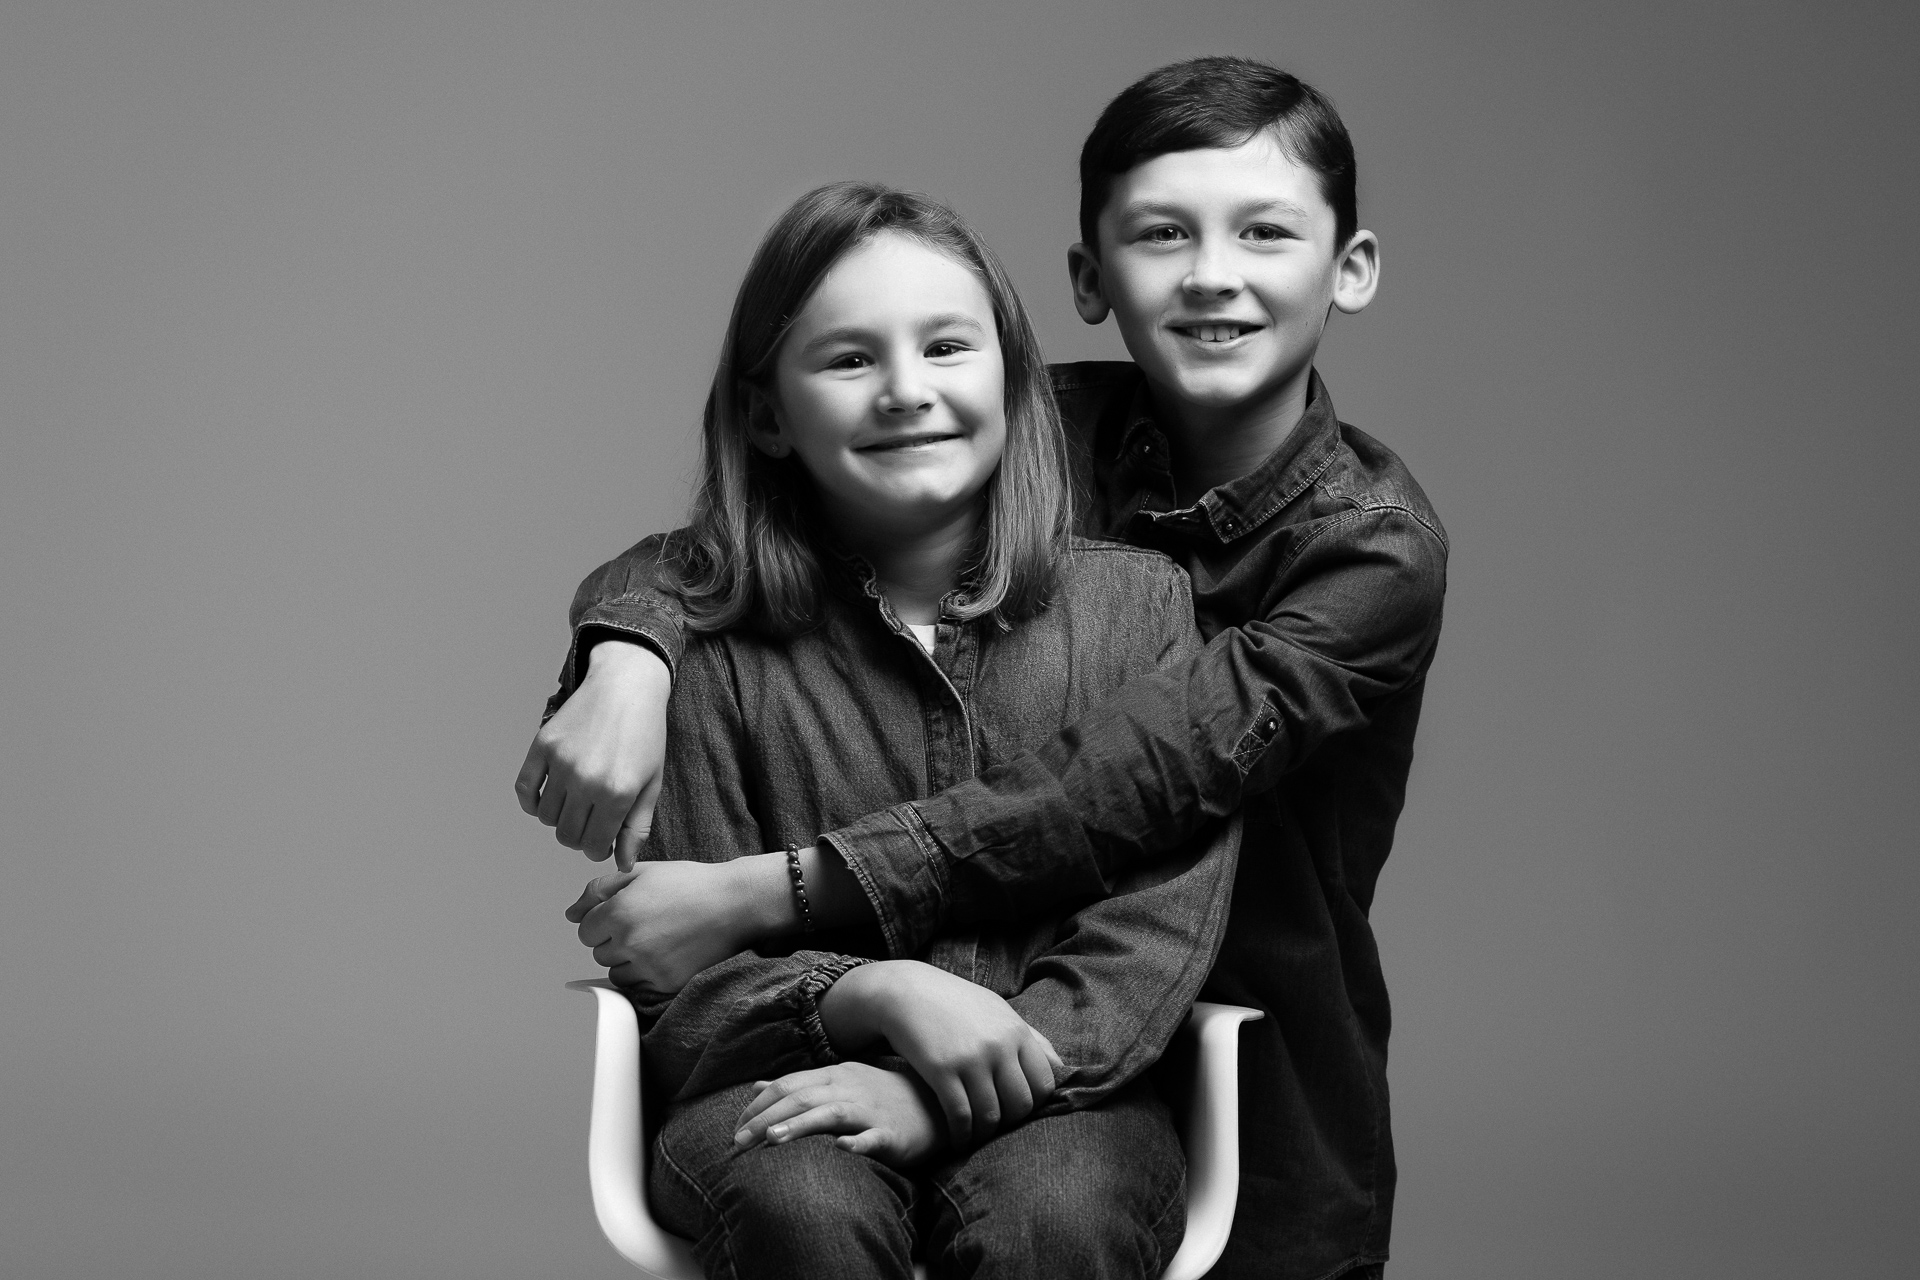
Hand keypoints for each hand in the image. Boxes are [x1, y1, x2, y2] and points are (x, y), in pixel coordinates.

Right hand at [515, 639, 669, 869]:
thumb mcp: (651, 783)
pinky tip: (548, 798)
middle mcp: (586, 781)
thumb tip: (622, 865)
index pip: (593, 846)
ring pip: (546, 817)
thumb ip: (636, 828)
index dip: (598, 850)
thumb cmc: (645, 736)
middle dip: (579, 838)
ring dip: (559, 819)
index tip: (603, 840)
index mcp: (618, 793)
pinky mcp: (542, 745)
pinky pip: (524, 790)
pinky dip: (531, 802)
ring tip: (575, 806)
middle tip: (591, 822)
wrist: (626, 686)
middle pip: (567, 835)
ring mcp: (561, 762)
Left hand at [568, 859, 767, 994]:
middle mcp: (630, 941)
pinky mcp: (666, 983)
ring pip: (616, 973)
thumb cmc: (693, 885)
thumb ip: (600, 888)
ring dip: (628, 960)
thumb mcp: (643, 872)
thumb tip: (572, 913)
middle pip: (599, 953)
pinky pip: (638, 987)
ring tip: (655, 939)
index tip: (623, 914)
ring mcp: (648, 966)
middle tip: (645, 924)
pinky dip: (646, 974)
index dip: (602, 921)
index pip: (585, 931)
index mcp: (620, 911)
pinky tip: (665, 954)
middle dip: (614, 940)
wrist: (735, 905)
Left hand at [732, 1063, 942, 1167]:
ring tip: (772, 1138)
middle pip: (801, 1098)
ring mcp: (871, 1109)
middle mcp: (849, 1088)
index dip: (757, 1106)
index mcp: (833, 1076)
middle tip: (738, 1142)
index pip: (788, 1086)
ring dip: (801, 1125)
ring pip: (831, 1113)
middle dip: (765, 1118)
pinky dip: (858, 1142)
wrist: (936, 1104)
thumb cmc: (881, 1096)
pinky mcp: (893, 1133)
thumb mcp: (838, 1083)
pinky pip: (874, 1136)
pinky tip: (842, 1149)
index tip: (734, 1130)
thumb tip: (758, 1086)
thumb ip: (798, 1086)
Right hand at [820, 961, 1066, 1149]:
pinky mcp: (942, 1071)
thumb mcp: (997, 1012)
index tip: (1016, 1110)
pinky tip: (957, 1140)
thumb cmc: (955, 1004)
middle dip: (1009, 1123)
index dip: (1034, 1104)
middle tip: (995, 1127)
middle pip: (1020, 1105)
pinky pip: (960, 1117)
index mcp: (1016, 1031)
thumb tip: (1062, 1068)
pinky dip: (961, 1136)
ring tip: (975, 1138)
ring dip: (983, 1136)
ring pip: (991, 1117)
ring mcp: (971, 1059)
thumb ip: (1030, 1039)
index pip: (1044, 1084)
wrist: (905, 991)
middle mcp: (998, 1045)